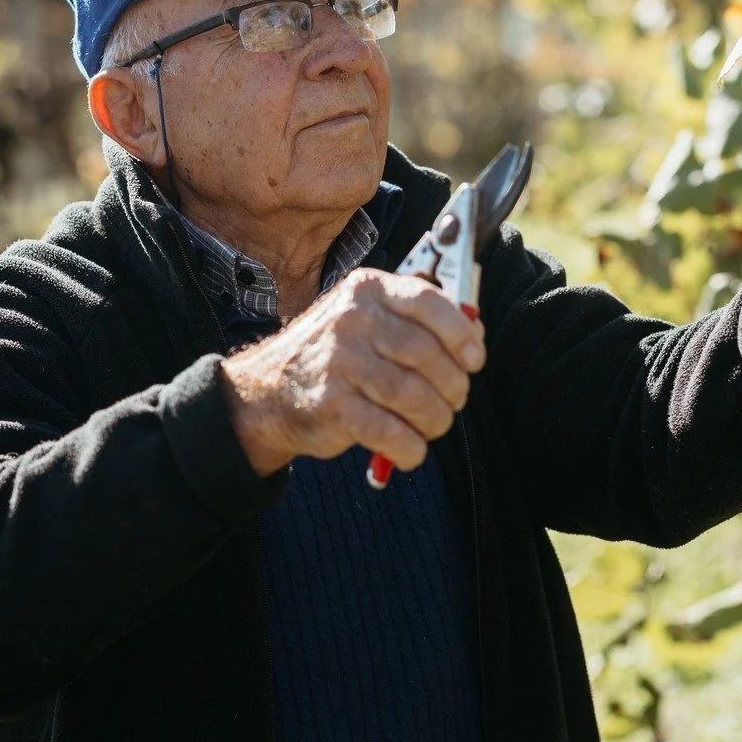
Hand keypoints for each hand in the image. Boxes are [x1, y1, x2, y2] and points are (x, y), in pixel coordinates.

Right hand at [220, 269, 485, 477]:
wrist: (265, 392)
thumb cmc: (331, 356)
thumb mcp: (365, 319)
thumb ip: (415, 321)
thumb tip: (475, 334)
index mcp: (366, 290)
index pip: (429, 302)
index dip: (462, 334)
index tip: (475, 359)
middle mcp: (352, 320)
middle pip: (427, 355)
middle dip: (453, 386)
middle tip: (453, 401)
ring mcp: (340, 362)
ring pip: (415, 396)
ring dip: (435, 420)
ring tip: (433, 427)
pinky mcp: (332, 405)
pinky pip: (391, 432)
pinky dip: (410, 448)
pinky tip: (410, 451)